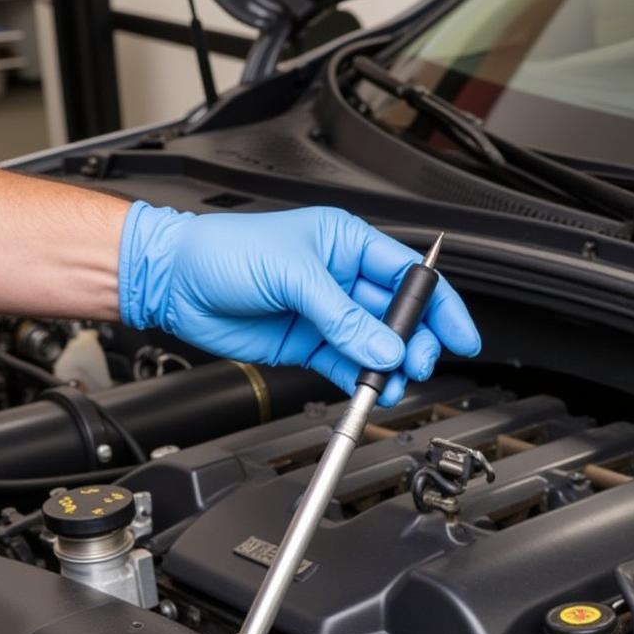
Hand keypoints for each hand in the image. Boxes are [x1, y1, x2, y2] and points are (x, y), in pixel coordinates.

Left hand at [119, 203, 480, 404]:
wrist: (177, 282)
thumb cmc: (224, 252)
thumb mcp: (293, 275)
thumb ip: (343, 317)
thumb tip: (383, 348)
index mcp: (347, 243)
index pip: (408, 277)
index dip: (437, 306)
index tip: (457, 335)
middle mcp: (341, 278)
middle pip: (397, 317)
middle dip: (414, 343)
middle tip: (418, 365)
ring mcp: (325, 314)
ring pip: (373, 347)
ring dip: (386, 368)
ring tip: (389, 385)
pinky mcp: (307, 343)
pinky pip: (344, 364)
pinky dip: (358, 380)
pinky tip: (367, 390)